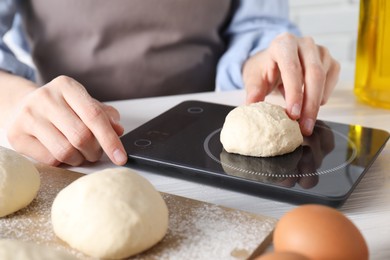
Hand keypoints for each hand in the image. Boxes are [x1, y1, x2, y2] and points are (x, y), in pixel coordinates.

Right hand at [5, 76, 127, 165]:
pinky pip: (50, 159)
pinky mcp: (17, 136)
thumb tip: (118, 130)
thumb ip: (105, 116)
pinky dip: (63, 162)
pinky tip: (62, 152)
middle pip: (81, 136)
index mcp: (66, 86)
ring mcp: (28, 116)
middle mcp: (46, 98)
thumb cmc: (62, 108)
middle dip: (95, 151)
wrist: (23, 107)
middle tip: (96, 152)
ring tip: (81, 153)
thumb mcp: (85, 104)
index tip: (121, 157)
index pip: (94, 116)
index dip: (110, 139)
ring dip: (80, 158)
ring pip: (66, 151)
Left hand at [242, 32, 339, 135]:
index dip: (294, 93)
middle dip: (310, 104)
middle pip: (314, 74)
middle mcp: (304, 44)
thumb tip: (251, 106)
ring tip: (306, 123)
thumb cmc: (265, 69)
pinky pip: (331, 81)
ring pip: (324, 79)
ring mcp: (320, 51)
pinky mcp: (330, 61)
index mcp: (283, 44)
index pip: (292, 68)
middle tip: (304, 127)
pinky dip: (323, 97)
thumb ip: (253, 91)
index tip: (293, 115)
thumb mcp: (254, 78)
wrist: (274, 61)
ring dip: (316, 104)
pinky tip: (311, 107)